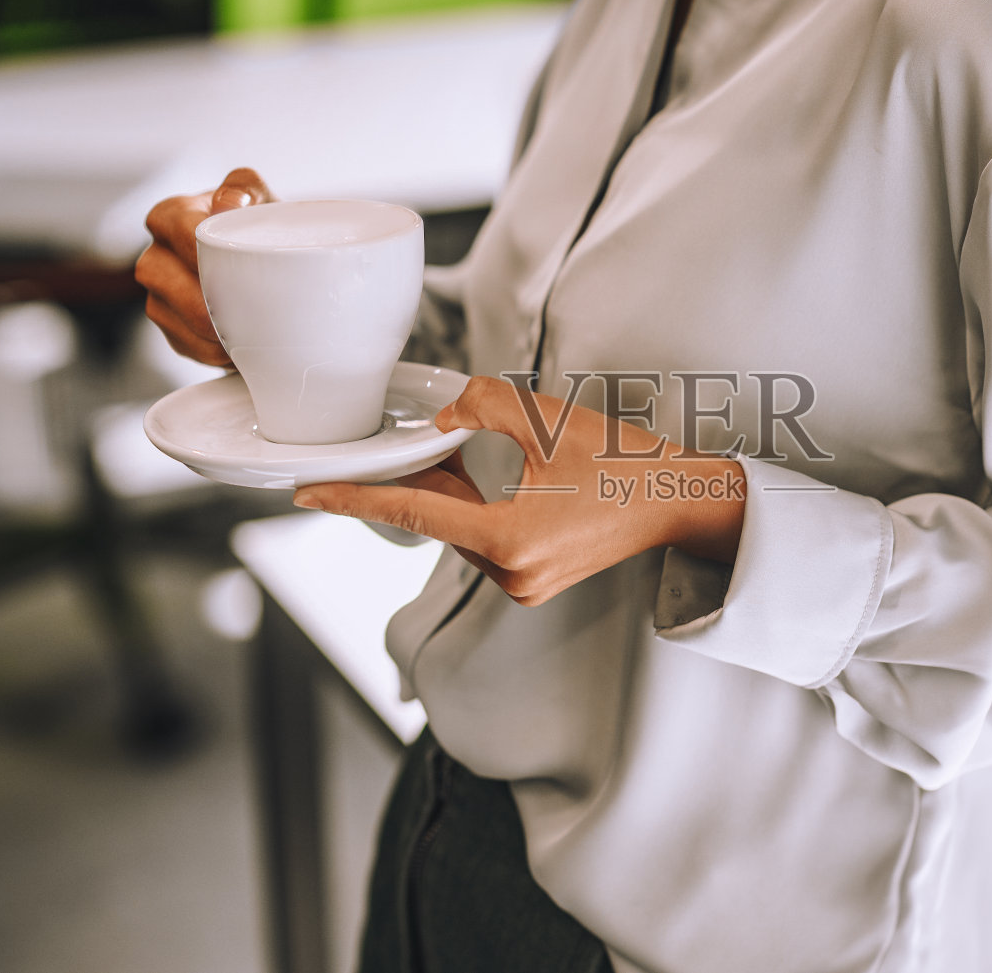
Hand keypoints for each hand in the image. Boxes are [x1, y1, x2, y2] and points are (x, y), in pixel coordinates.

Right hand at [135, 168, 273, 365]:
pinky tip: (238, 347)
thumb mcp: (260, 199)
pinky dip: (213, 350)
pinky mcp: (172, 329)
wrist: (273, 268)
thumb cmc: (262, 229)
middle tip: (247, 307)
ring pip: (172, 316)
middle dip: (207, 296)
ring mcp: (159, 295)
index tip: (231, 260)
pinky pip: (184, 344)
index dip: (201, 246)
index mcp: (170, 216)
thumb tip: (228, 202)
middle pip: (165, 278)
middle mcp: (156, 255)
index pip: (175, 227)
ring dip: (212, 329)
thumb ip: (246, 186)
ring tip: (249, 331)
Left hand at [292, 376, 746, 605]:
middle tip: (372, 454)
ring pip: (459, 532)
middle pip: (436, 522)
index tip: (310, 494)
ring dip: (442, 495)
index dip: (355, 500)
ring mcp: (525, 583)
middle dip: (407, 485)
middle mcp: (512, 574)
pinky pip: (483, 540)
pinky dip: (469, 509)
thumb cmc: (628, 465)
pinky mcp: (536, 579)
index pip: (414, 513)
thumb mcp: (552, 422)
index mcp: (509, 541)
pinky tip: (464, 476)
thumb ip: (485, 408)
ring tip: (428, 454)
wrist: (682, 503)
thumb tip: (446, 416)